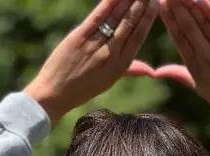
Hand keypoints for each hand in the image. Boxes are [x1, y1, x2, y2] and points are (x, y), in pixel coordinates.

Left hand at [24, 0, 157, 126]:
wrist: (54, 94)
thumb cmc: (82, 89)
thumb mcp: (108, 82)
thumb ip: (129, 70)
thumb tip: (150, 71)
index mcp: (119, 67)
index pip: (138, 37)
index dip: (148, 18)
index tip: (155, 3)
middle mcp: (109, 55)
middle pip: (129, 24)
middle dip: (140, 3)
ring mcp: (95, 45)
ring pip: (116, 17)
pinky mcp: (79, 37)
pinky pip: (99, 16)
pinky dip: (110, 2)